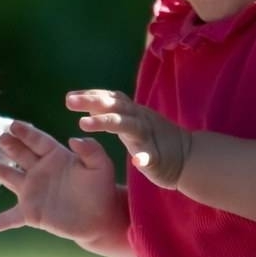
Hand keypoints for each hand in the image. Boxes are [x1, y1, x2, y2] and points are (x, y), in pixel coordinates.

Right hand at [0, 119, 125, 245]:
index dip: (26, 133)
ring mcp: (32, 191)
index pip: (38, 140)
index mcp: (56, 156)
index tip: (14, 125)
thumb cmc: (101, 189)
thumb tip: (74, 139)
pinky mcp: (30, 212)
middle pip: (20, 154)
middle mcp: (40, 171)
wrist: (100, 218)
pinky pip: (7, 219)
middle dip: (9, 145)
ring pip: (8, 176)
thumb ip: (91, 150)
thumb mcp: (101, 166)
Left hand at [65, 89, 190, 188]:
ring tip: (84, 123)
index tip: (70, 97)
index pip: (110, 98)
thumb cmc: (152, 138)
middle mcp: (138, 120)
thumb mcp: (129, 122)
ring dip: (106, 121)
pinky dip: (143, 158)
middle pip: (114, 106)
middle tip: (68, 101)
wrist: (187, 157)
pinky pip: (150, 157)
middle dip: (92, 101)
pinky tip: (136, 161)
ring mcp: (148, 137)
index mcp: (131, 112)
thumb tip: (85, 102)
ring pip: (127, 125)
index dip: (91, 95)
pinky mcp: (158, 158)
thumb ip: (110, 111)